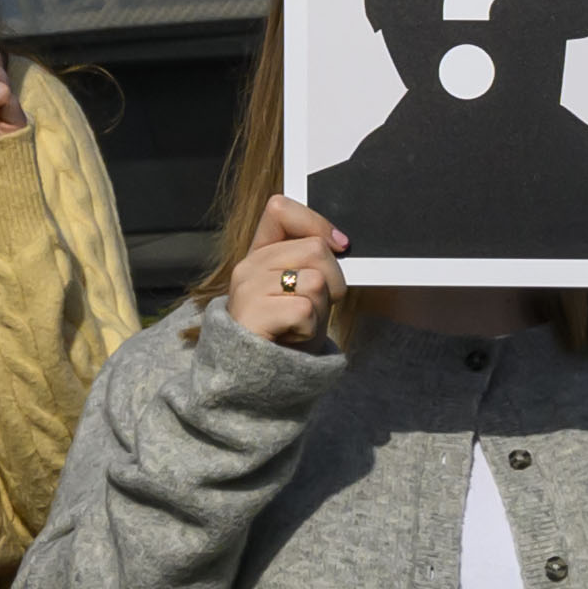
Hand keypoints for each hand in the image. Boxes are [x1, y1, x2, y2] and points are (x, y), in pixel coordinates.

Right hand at [218, 189, 347, 352]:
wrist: (258, 379)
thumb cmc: (285, 334)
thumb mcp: (299, 290)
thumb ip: (309, 262)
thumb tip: (340, 242)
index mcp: (258, 255)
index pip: (280, 209)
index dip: (317, 222)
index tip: (340, 245)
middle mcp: (248, 267)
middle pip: (315, 248)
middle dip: (333, 279)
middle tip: (315, 307)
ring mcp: (247, 290)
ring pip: (315, 280)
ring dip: (321, 308)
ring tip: (301, 324)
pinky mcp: (253, 314)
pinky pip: (305, 309)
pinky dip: (310, 328)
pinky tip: (292, 337)